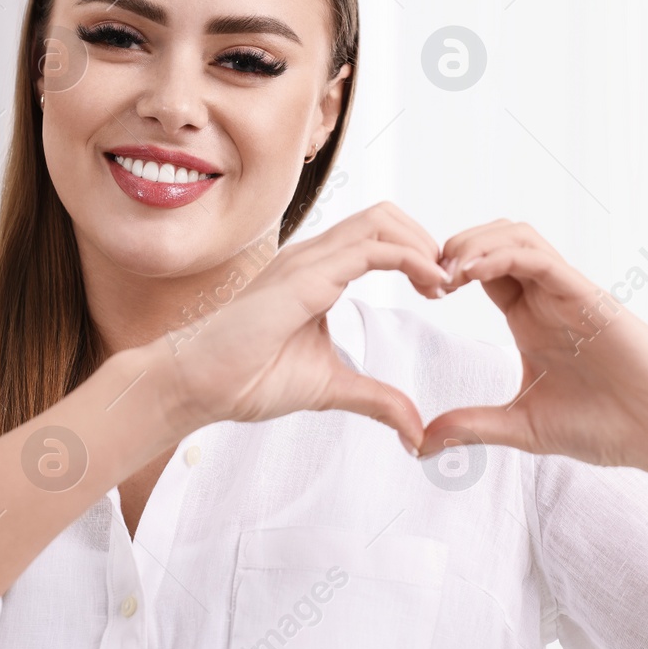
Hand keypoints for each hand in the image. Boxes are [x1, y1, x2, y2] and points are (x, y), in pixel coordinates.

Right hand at [160, 202, 449, 452]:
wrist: (198, 386)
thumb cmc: (247, 379)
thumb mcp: (331, 388)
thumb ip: (375, 399)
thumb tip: (415, 431)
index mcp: (317, 273)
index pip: (378, 238)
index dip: (418, 255)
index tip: (441, 290)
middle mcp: (313, 257)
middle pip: (384, 217)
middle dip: (426, 240)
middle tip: (449, 282)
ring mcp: (306, 261)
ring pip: (380, 222)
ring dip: (423, 245)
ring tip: (443, 282)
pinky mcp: (304, 277)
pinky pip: (369, 249)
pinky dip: (410, 258)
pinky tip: (429, 283)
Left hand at [423, 220, 647, 476]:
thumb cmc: (607, 426)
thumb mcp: (523, 427)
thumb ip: (472, 427)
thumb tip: (420, 443)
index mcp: (530, 319)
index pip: (481, 272)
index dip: (445, 272)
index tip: (420, 292)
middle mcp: (547, 298)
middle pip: (493, 241)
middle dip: (453, 247)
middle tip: (422, 274)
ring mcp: (568, 293)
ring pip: (516, 237)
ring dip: (474, 242)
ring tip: (443, 269)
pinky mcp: (589, 296)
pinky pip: (541, 258)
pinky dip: (502, 254)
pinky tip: (471, 272)